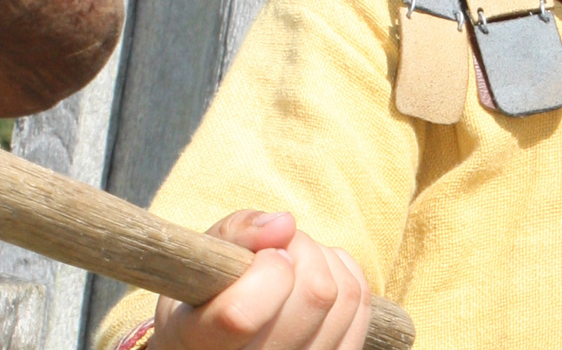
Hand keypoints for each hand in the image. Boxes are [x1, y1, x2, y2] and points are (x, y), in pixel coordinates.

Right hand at [148, 210, 371, 349]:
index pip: (242, 314)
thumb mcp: (203, 259)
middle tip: (278, 247)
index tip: (262, 254)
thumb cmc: (205, 294)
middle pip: (315, 296)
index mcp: (200, 343)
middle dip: (302, 249)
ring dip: (324, 259)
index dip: (266, 269)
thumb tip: (285, 224)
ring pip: (345, 296)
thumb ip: (236, 233)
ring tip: (293, 260)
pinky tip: (317, 273)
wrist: (219, 339)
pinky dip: (346, 274)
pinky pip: (361, 306)